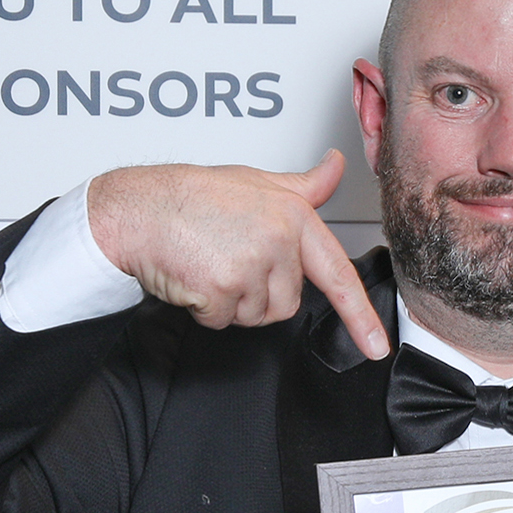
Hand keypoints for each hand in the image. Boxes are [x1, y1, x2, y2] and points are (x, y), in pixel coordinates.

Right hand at [86, 149, 389, 359]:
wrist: (135, 209)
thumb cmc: (189, 196)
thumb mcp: (255, 182)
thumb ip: (302, 186)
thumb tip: (335, 168)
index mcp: (293, 214)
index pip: (337, 273)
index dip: (361, 315)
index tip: (377, 345)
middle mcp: (277, 239)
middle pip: (287, 302)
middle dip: (258, 293)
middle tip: (228, 260)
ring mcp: (251, 264)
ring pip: (257, 315)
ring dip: (233, 302)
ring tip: (210, 264)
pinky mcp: (223, 288)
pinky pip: (225, 321)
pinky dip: (207, 309)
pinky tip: (194, 277)